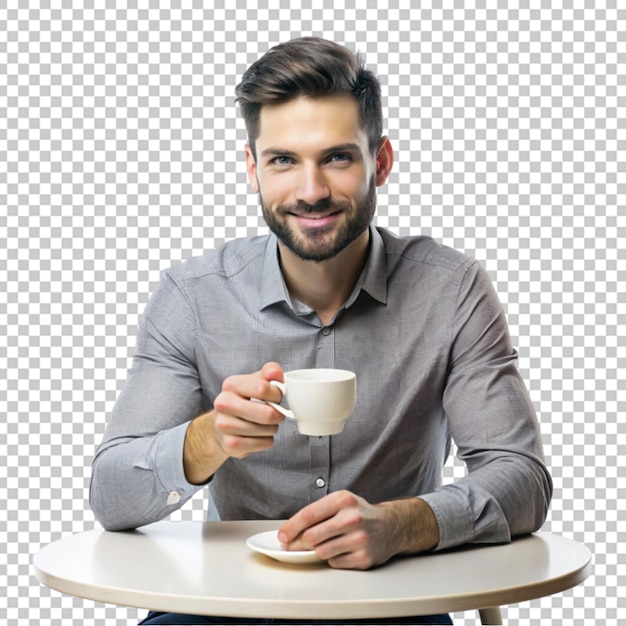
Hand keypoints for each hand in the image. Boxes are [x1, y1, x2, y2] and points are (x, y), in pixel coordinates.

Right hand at [183, 362, 284, 483]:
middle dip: (277, 414)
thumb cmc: (244, 400)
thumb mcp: (256, 381)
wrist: (222, 424)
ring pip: (267, 430)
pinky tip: (258, 434)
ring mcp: (224, 425)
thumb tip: (276, 373)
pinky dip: (267, 440)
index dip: (277, 394)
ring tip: (264, 424)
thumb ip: (269, 373)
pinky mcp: (230, 444)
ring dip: (272, 428)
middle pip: (268, 414)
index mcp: (231, 384)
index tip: (275, 397)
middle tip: (274, 413)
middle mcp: (223, 404)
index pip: (263, 388)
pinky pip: (263, 443)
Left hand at [278, 491, 439, 569]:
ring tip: (324, 543)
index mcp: (343, 500)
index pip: (309, 515)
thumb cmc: (360, 513)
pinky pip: (334, 563)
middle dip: (299, 543)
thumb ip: (318, 513)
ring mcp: (359, 539)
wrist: (390, 526)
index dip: (291, 527)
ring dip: (317, 551)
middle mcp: (352, 518)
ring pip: (321, 552)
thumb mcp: (341, 502)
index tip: (282, 536)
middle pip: (311, 537)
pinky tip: (340, 550)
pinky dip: (332, 558)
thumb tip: (290, 531)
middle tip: (294, 545)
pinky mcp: (364, 557)